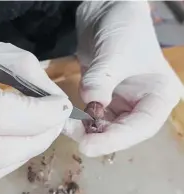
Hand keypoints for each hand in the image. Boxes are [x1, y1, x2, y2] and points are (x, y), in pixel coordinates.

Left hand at [62, 1, 181, 156]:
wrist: (105, 13)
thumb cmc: (123, 27)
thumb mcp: (115, 52)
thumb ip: (102, 79)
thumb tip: (92, 102)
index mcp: (159, 95)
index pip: (142, 126)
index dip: (116, 139)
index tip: (89, 147)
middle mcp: (143, 103)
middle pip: (123, 131)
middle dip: (99, 137)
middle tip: (75, 140)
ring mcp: (123, 101)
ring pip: (106, 127)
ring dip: (87, 130)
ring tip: (68, 126)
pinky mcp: (105, 97)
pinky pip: (94, 116)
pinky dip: (82, 120)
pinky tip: (70, 118)